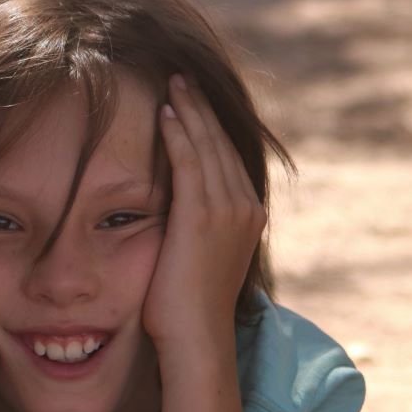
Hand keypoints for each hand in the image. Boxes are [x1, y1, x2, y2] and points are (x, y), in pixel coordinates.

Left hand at [143, 74, 265, 354]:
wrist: (194, 336)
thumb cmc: (185, 304)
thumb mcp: (196, 253)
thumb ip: (195, 224)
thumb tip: (176, 207)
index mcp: (248, 215)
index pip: (226, 155)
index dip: (208, 124)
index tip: (190, 97)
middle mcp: (245, 207)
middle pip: (220, 143)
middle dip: (200, 107)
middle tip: (180, 75)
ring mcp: (229, 211)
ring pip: (207, 147)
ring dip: (188, 111)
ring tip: (172, 82)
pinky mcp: (204, 216)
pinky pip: (191, 164)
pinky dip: (179, 136)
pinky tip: (164, 114)